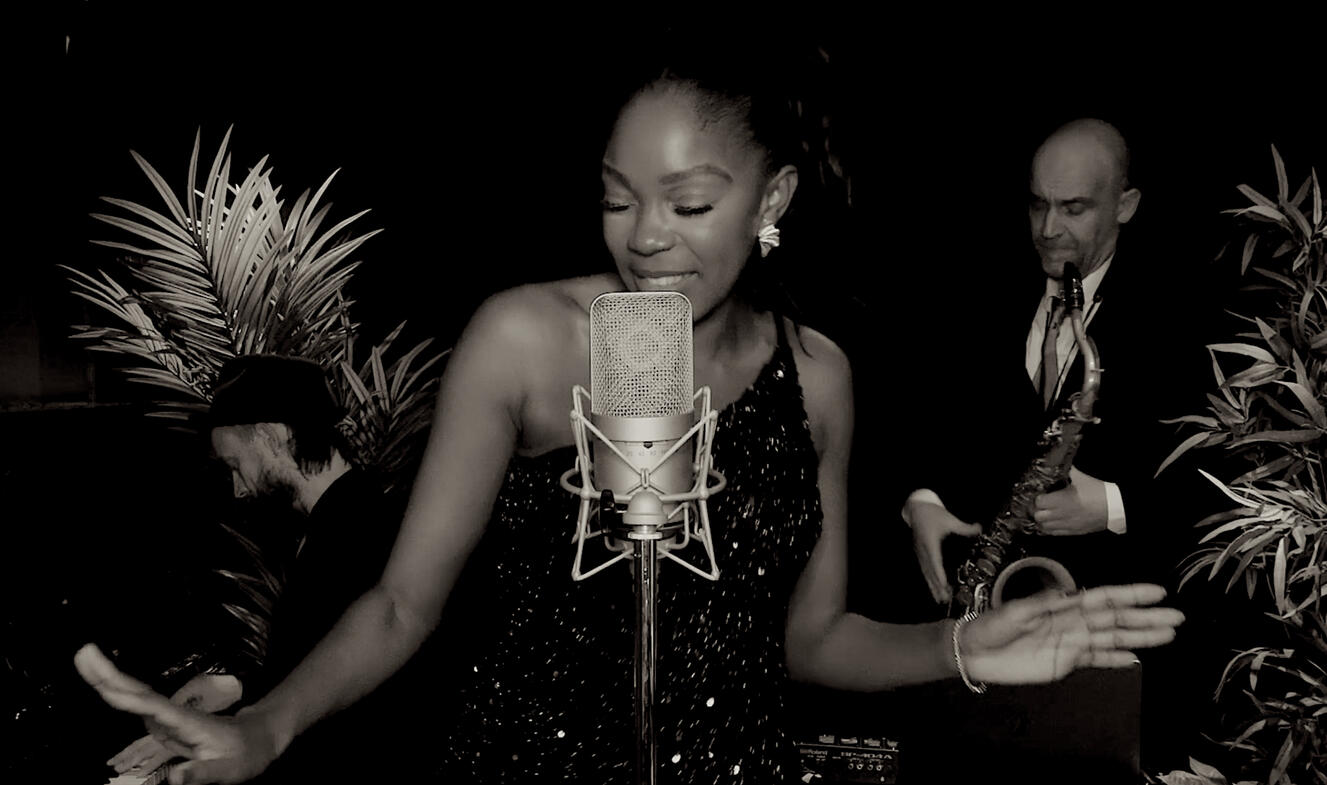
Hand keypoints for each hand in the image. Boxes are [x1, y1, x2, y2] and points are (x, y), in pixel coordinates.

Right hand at [76, 644, 281, 784]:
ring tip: (85, 659)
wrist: (257, 740)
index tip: (105, 684)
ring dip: (109, 679)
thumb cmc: (245, 755)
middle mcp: (173, 715)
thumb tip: (173, 779)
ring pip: (135, 695)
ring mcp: (168, 717)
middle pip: (137, 692)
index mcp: (185, 722)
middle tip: (83, 652)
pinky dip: (119, 694)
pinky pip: (137, 706)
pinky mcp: (165, 723)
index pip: (151, 707)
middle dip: (110, 674)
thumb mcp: (227, 770)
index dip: (127, 695)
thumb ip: (201, 774)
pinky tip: (106, 686)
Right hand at [908, 500, 982, 603]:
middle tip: (944, 599)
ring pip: (926, 573)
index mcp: (930, 543)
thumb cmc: (932, 514)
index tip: (944, 585)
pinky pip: (925, 570)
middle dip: (937, 586)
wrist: (916, 509)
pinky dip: (929, 580)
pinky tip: (934, 588)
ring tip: (939, 599)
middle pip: (930, 572)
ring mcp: (920, 553)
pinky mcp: (920, 554)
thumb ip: (964, 527)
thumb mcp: (949, 519)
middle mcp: (923, 550)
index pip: (935, 562)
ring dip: (932, 586)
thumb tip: (979, 528)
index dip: (939, 574)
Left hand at [960, 583, 1182, 683]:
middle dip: (1146, 618)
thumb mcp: (1015, 612)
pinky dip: (1116, 659)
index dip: (1130, 595)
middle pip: (1116, 619)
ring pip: (1113, 638)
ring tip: (1168, 635)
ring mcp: (1073, 643)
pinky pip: (1097, 660)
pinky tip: (1136, 659)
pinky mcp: (1066, 662)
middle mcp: (1074, 622)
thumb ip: (1044, 605)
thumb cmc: (992, 627)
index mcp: (1063, 606)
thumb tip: (1072, 596)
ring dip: (1140, 637)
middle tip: (1176, 617)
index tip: (1157, 592)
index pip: (1103, 598)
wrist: (975, 653)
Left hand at [1033, 466, 1108, 534]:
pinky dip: (1050, 528)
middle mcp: (1061, 514)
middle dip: (1037, 509)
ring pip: (1044, 527)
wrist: (1115, 507)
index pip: (1039, 502)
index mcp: (1062, 500)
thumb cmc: (1098, 491)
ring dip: (1042, 520)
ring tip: (1046, 513)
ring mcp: (1067, 525)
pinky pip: (1054, 534)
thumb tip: (1059, 464)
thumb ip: (1068, 472)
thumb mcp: (1081, 478)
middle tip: (1042, 504)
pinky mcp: (1073, 532)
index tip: (1042, 494)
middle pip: (1038, 516)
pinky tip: (1053, 521)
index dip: (1038, 497)